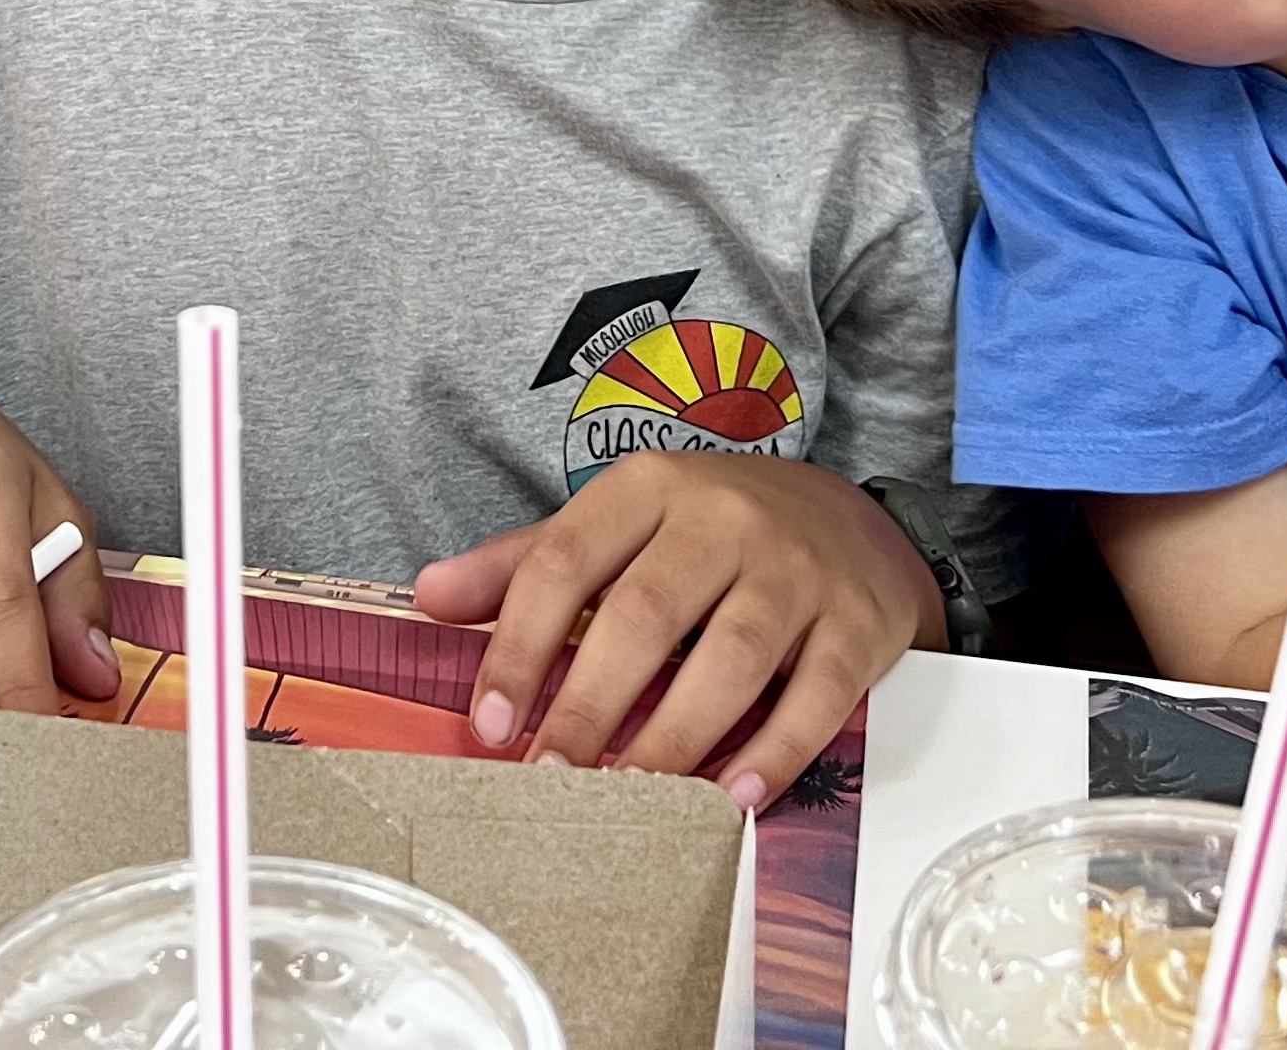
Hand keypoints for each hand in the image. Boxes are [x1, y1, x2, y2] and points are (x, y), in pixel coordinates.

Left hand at [415, 452, 937, 809]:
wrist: (856, 522)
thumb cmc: (714, 534)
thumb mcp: (621, 524)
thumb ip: (527, 561)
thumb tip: (429, 595)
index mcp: (651, 487)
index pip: (567, 560)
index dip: (520, 643)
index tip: (490, 721)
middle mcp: (724, 518)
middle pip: (645, 615)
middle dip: (588, 706)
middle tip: (549, 780)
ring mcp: (797, 570)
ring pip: (730, 659)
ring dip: (672, 739)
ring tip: (627, 799)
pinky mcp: (856, 623)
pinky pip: (815, 697)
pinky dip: (773, 752)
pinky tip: (730, 795)